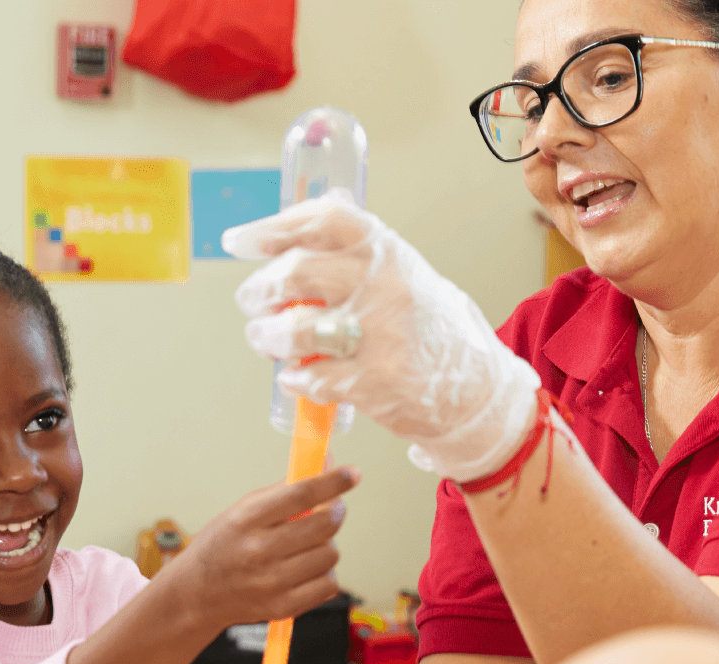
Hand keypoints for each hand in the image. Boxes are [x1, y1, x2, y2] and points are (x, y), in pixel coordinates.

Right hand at [169, 467, 358, 628]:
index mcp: (247, 520)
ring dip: (326, 544)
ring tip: (307, 545)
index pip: (301, 494)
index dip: (332, 481)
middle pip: (324, 524)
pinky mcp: (283, 607)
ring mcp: (271, 582)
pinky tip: (306, 568)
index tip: (351, 473)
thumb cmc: (222, 545)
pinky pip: (329, 584)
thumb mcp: (242, 509)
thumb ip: (284, 490)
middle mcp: (259, 551)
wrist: (197, 593)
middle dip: (335, 511)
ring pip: (331, 554)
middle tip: (331, 508)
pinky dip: (324, 573)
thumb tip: (324, 466)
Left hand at [225, 189, 540, 482]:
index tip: (241, 241)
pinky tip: (299, 376)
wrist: (477, 390)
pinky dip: (294, 377)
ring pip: (294, 330)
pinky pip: (309, 377)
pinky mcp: (372, 382)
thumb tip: (305, 217)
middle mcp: (383, 287)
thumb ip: (359, 250)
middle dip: (260, 290)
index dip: (273, 228)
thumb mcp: (407, 273)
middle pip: (295, 273)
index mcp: (388, 252)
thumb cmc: (434, 330)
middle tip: (253, 301)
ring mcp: (378, 336)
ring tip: (267, 340)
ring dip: (267, 337)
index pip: (321, 221)